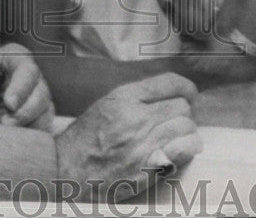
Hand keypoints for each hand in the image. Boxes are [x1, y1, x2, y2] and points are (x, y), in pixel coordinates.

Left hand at [0, 43, 54, 130]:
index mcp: (18, 60)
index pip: (28, 72)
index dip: (21, 88)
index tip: (10, 105)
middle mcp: (33, 79)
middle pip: (42, 94)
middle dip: (26, 112)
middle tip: (6, 124)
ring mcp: (38, 99)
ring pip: (46, 114)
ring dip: (30, 127)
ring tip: (9, 137)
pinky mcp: (37, 119)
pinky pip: (43, 130)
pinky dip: (32, 138)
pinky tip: (15, 143)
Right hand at [54, 73, 201, 200]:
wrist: (65, 173)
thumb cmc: (83, 141)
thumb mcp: (104, 106)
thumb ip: (135, 98)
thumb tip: (166, 95)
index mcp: (123, 97)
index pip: (169, 82)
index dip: (185, 87)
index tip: (190, 94)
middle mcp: (136, 116)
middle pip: (181, 105)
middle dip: (183, 112)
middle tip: (176, 121)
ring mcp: (143, 142)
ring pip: (186, 126)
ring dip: (186, 132)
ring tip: (178, 137)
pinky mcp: (149, 167)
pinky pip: (184, 148)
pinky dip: (189, 147)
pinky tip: (183, 149)